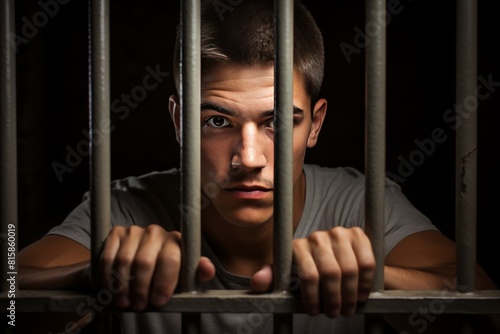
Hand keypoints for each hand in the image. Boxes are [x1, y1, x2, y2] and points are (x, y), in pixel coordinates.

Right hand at [100, 224, 215, 309]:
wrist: (140, 261)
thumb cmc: (165, 271)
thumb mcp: (183, 274)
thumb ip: (195, 272)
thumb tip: (208, 269)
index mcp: (175, 240)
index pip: (171, 259)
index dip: (164, 282)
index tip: (159, 300)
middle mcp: (156, 232)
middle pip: (145, 261)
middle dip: (142, 288)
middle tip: (140, 305)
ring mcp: (135, 231)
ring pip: (126, 260)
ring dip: (123, 286)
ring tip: (125, 301)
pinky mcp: (117, 233)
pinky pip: (109, 256)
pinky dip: (109, 276)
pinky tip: (112, 289)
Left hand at [250, 226, 374, 317]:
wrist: (335, 258)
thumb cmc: (307, 271)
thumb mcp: (288, 277)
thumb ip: (272, 279)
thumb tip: (256, 282)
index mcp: (297, 246)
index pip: (308, 275)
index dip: (314, 298)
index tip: (315, 312)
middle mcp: (317, 236)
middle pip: (331, 274)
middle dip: (334, 299)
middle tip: (335, 313)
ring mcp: (338, 233)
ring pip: (349, 270)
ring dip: (350, 295)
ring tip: (347, 308)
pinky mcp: (357, 234)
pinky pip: (366, 262)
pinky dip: (365, 283)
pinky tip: (361, 294)